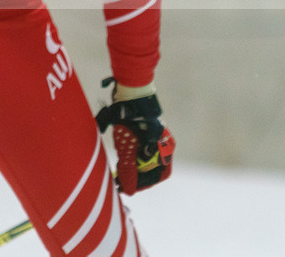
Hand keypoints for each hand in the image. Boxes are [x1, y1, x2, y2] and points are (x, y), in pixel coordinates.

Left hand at [95, 78, 174, 194]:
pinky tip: (121, 157)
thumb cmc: (132, 121)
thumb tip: (129, 190)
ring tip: (118, 169)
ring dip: (133, 166)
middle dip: (136, 176)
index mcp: (166, 149)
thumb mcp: (129, 148)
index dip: (144, 184)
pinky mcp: (147, 132)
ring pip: (146, 159)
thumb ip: (129, 170)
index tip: (128, 188)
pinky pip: (142, 150)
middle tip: (120, 180)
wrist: (129, 94)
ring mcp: (157, 137)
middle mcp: (164, 144)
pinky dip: (133, 156)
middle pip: (152, 168)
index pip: (159, 175)